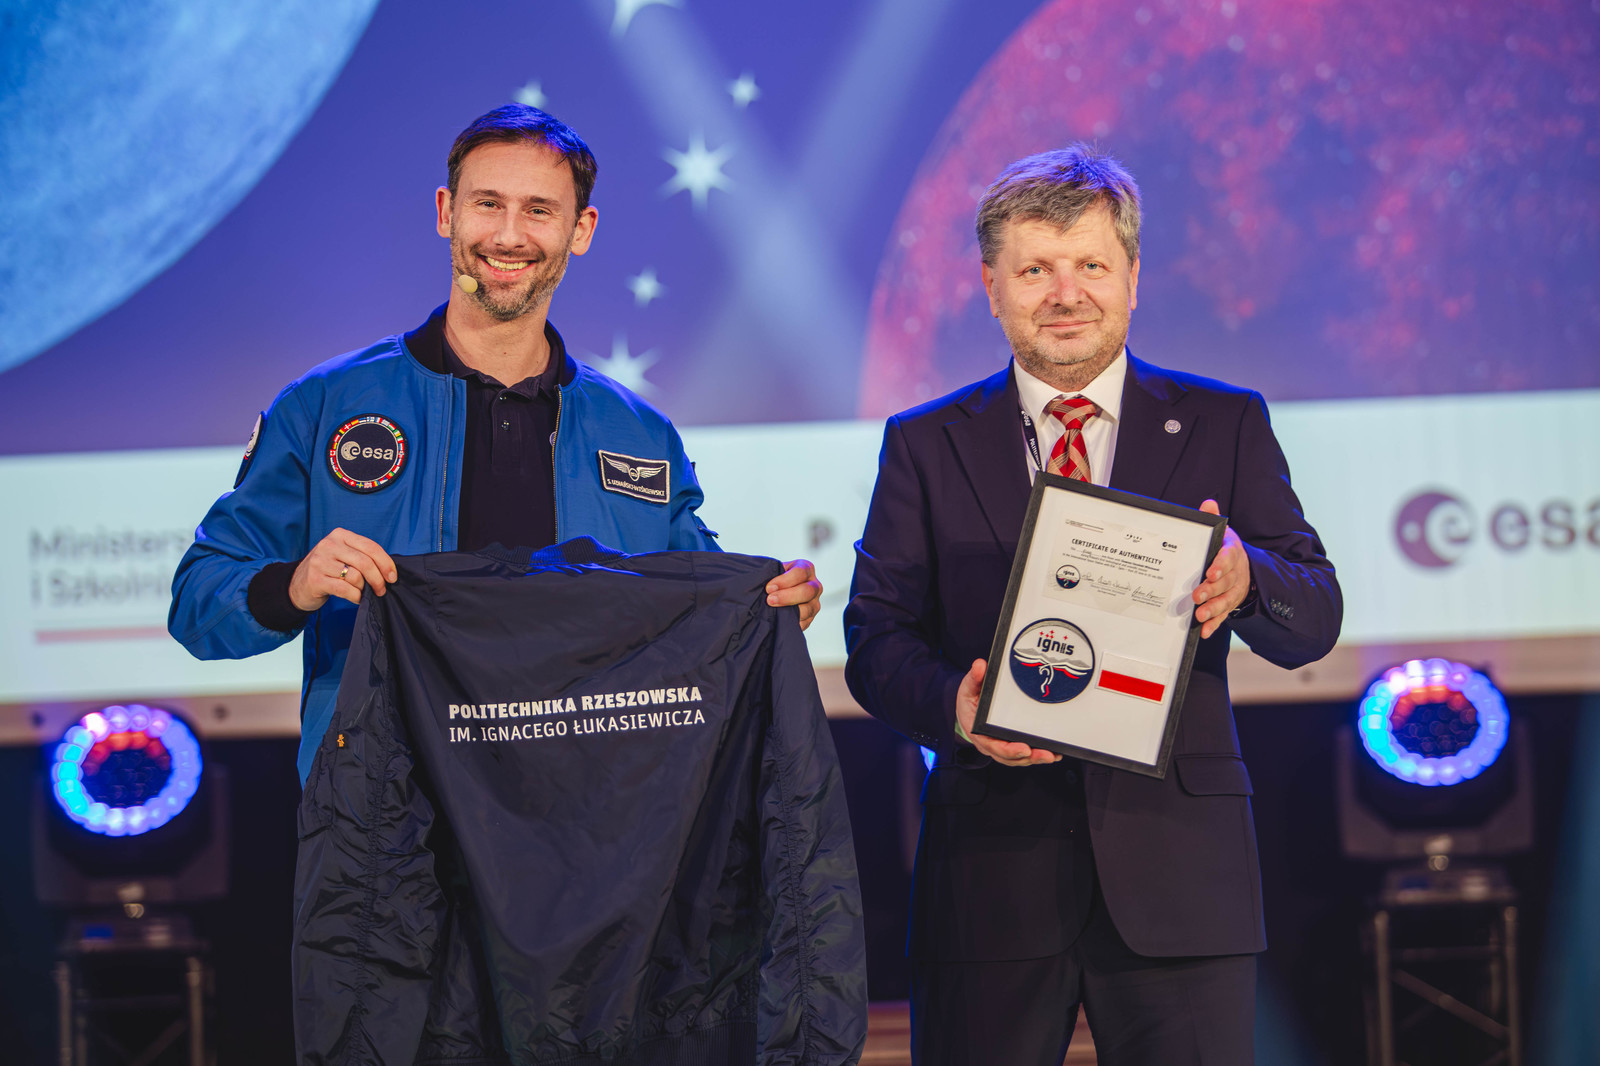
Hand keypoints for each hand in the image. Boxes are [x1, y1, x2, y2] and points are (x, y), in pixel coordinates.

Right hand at [288, 528, 397, 611]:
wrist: (297, 584)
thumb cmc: (328, 570)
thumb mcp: (343, 555)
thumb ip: (362, 556)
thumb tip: (389, 571)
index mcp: (339, 535)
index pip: (370, 546)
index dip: (386, 563)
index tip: (393, 577)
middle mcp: (329, 545)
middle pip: (365, 562)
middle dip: (378, 579)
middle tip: (382, 590)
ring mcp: (320, 561)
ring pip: (356, 577)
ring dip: (365, 589)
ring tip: (363, 592)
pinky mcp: (316, 579)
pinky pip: (345, 589)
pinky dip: (356, 596)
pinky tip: (357, 598)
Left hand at [766, 559, 822, 630]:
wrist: (775, 594)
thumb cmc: (773, 580)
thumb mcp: (773, 572)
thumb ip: (770, 574)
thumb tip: (759, 579)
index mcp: (806, 569)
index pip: (800, 572)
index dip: (784, 580)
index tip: (769, 588)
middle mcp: (814, 585)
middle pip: (807, 591)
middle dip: (787, 596)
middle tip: (770, 600)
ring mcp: (814, 603)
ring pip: (808, 609)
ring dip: (789, 611)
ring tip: (773, 611)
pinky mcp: (810, 618)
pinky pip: (804, 622)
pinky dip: (792, 622)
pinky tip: (780, 620)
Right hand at [955, 659, 1060, 766]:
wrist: (968, 709)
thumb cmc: (970, 701)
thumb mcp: (968, 688)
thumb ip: (974, 678)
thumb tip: (980, 665)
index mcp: (979, 733)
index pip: (994, 746)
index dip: (1009, 750)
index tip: (1024, 748)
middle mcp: (990, 744)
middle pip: (1010, 757)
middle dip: (1029, 757)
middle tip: (1046, 754)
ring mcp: (1001, 747)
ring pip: (1018, 759)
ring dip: (1036, 759)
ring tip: (1052, 755)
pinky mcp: (1011, 745)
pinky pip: (1023, 755)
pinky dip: (1037, 756)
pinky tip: (1052, 754)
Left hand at [1192, 499, 1251, 638]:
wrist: (1242, 565)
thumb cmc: (1224, 548)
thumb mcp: (1221, 532)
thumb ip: (1212, 519)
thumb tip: (1208, 504)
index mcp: (1232, 552)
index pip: (1229, 558)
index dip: (1221, 565)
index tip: (1211, 572)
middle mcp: (1237, 573)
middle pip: (1226, 582)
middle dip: (1212, 590)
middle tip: (1197, 595)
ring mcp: (1235, 590)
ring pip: (1226, 600)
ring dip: (1213, 609)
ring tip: (1200, 615)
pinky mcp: (1230, 603)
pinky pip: (1224, 615)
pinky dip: (1215, 624)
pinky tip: (1205, 631)